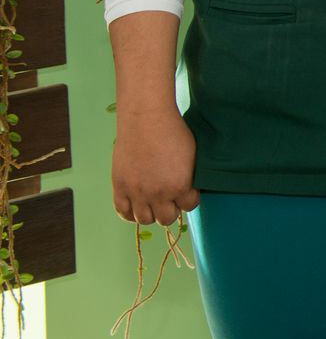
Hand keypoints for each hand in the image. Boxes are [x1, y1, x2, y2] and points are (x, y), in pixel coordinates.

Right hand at [111, 108, 199, 225]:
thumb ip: (190, 178)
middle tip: (170, 198)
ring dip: (151, 213)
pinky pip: (123, 213)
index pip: (189, 206)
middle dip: (171, 209)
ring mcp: (137, 192)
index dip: (189, 198)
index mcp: (180, 185)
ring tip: (154, 201)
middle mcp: (158, 193)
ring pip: (145, 220)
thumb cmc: (173, 132)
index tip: (187, 191)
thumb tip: (189, 191)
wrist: (146, 119)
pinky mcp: (119, 187)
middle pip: (166, 219)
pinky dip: (131, 213)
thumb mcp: (192, 156)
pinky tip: (138, 204)